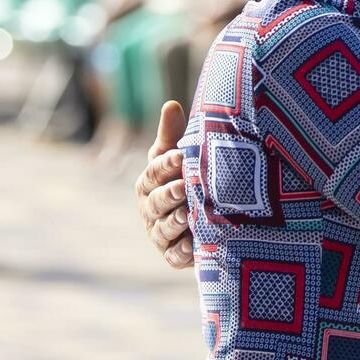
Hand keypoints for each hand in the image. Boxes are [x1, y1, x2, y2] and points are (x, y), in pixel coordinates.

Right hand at [136, 100, 191, 267]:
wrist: (210, 213)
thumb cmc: (188, 175)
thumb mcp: (180, 154)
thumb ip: (173, 134)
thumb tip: (171, 104)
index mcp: (150, 182)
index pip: (154, 172)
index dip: (165, 164)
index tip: (181, 156)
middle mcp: (151, 208)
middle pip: (156, 202)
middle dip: (169, 194)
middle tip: (184, 187)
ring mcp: (160, 233)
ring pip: (164, 228)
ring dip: (175, 222)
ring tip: (189, 215)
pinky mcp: (173, 255)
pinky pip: (174, 255)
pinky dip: (182, 250)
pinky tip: (192, 245)